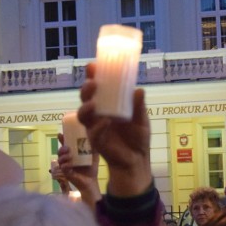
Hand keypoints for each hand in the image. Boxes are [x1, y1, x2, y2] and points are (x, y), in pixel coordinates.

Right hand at [57, 133, 101, 208]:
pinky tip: (69, 164)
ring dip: (63, 156)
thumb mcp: (93, 155)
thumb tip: (97, 135)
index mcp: (73, 154)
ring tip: (69, 156)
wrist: (91, 181)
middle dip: (62, 148)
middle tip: (67, 147)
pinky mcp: (67, 173)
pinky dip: (65, 165)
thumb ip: (94, 147)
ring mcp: (66, 166)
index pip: (65, 145)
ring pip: (60, 159)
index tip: (60, 134)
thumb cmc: (91, 168)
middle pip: (60, 151)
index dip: (62, 139)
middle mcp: (68, 159)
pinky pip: (63, 168)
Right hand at [78, 63, 150, 196]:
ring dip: (86, 107)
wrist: (137, 159)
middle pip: (86, 97)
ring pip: (83, 114)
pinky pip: (93, 132)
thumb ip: (139, 106)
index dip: (93, 75)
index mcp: (109, 104)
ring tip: (93, 103)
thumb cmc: (138, 136)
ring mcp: (95, 126)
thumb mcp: (142, 119)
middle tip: (92, 83)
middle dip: (86, 88)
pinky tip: (107, 122)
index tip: (93, 66)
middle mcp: (99, 113)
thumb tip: (139, 90)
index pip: (98, 87)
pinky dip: (99, 126)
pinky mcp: (96, 140)